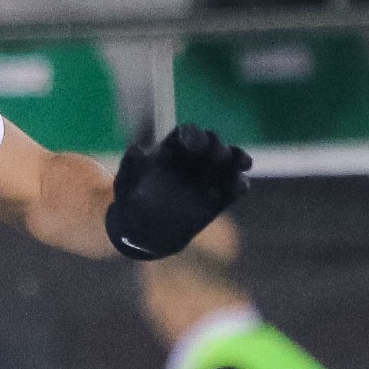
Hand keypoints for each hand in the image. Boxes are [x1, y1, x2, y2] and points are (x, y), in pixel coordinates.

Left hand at [106, 124, 252, 260]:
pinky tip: (240, 186)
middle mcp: (193, 160)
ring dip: (236, 159)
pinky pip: (234, 188)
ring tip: (243, 163)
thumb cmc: (130, 202)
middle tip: (218, 153)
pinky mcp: (219, 198)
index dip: (192, 136)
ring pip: (228, 161)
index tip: (192, 144)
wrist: (143, 233)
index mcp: (172, 151)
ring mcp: (208, 177)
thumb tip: (137, 149)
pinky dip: (239, 185)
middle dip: (216, 146)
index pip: (187, 135)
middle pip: (211, 144)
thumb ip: (132, 165)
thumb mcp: (125, 182)